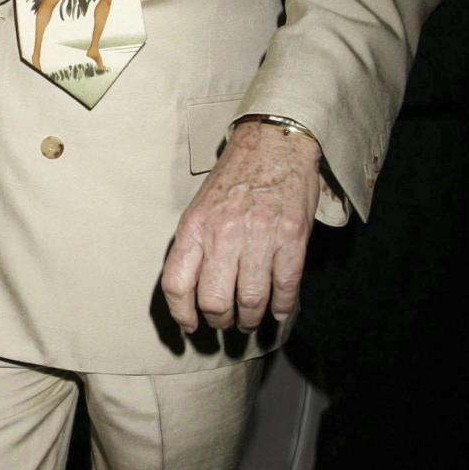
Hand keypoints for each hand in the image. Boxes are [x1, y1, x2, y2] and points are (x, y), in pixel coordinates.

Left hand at [160, 120, 320, 333]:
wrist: (274, 143)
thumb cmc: (235, 179)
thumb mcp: (200, 208)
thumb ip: (194, 246)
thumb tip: (189, 292)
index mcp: (194, 227)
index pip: (176, 285)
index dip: (182, 315)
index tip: (191, 326)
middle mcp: (223, 234)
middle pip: (214, 301)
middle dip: (220, 321)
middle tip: (227, 322)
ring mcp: (259, 236)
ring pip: (250, 300)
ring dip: (251, 319)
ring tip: (251, 320)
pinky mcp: (292, 237)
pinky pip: (285, 286)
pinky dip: (282, 307)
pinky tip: (279, 311)